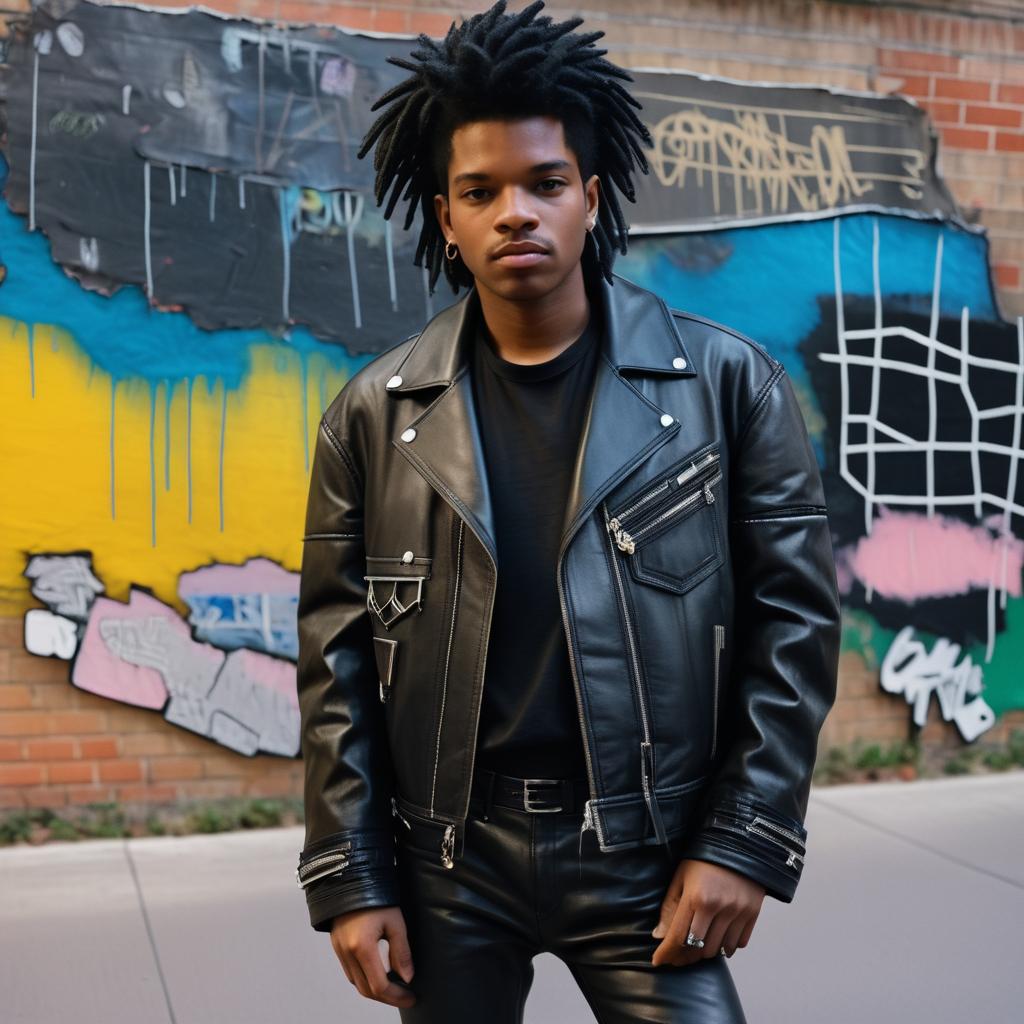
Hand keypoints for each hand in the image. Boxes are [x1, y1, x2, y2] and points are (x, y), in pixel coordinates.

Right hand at [330, 905, 416, 1007]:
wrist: (351, 878)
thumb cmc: (376, 896)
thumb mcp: (395, 921)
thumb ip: (401, 952)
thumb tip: (408, 977)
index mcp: (362, 947)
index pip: (379, 985)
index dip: (396, 996)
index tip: (411, 997)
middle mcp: (347, 952)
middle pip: (366, 989)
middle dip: (387, 997)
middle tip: (405, 996)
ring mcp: (339, 950)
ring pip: (356, 983)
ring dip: (374, 990)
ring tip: (394, 987)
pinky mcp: (336, 945)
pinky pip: (349, 971)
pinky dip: (364, 978)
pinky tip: (378, 973)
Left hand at [650, 859, 764, 966]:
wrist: (739, 843)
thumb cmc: (704, 859)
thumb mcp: (681, 876)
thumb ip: (670, 907)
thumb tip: (659, 936)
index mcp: (696, 897)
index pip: (678, 936)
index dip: (666, 953)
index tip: (658, 960)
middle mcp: (718, 908)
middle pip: (698, 948)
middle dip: (685, 955)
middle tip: (678, 954)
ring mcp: (737, 912)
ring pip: (719, 950)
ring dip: (706, 951)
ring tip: (698, 944)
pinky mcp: (752, 914)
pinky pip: (738, 944)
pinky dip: (727, 946)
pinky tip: (719, 937)